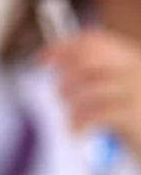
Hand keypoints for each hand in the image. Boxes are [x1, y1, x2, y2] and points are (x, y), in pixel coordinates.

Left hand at [41, 29, 140, 160]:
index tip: (42, 59)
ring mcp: (137, 92)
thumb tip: (59, 70)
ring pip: (89, 90)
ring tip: (71, 122)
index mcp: (132, 59)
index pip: (92, 42)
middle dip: (65, 78)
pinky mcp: (134, 116)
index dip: (62, 48)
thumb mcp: (118, 95)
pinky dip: (79, 124)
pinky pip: (96, 114)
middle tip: (58, 96)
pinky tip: (76, 133)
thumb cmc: (135, 125)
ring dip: (71, 107)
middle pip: (88, 61)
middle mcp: (136, 70)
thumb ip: (96, 79)